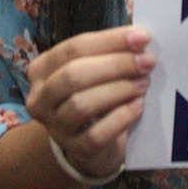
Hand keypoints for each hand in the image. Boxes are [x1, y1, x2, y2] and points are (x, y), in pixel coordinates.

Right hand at [24, 26, 155, 183]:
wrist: (86, 145)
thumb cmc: (91, 96)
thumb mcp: (91, 71)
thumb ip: (108, 54)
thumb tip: (139, 39)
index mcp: (41, 70)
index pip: (73, 48)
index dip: (109, 41)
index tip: (142, 37)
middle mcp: (40, 99)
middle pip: (73, 74)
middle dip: (115, 64)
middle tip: (147, 61)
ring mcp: (55, 127)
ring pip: (82, 104)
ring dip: (118, 90)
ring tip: (144, 83)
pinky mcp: (75, 151)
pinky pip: (97, 134)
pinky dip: (121, 117)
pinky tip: (138, 106)